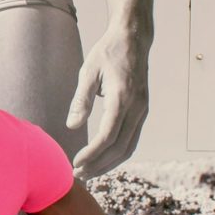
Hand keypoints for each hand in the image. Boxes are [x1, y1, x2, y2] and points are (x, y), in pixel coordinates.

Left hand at [65, 27, 150, 178]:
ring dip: (109, 163)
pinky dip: (118, 153)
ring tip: (88, 172)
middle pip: (119, 148)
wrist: (133, 39)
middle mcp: (137, 108)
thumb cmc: (107, 53)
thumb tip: (72, 127)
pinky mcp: (142, 111)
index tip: (75, 163)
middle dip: (99, 165)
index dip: (92, 154)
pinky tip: (102, 158)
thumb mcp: (88, 72)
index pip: (107, 136)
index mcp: (122, 98)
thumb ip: (81, 100)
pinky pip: (132, 139)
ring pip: (129, 147)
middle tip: (77, 175)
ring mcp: (143, 111)